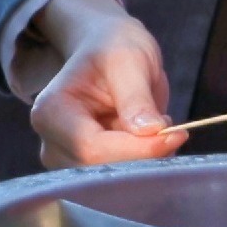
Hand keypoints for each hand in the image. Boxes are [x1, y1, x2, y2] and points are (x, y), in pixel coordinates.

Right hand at [19, 0, 180, 165]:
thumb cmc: (113, 48)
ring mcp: (68, 161)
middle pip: (101, 169)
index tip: (175, 134)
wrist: (108, 49)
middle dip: (143, 155)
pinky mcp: (89, 171)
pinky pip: (122, 179)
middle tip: (171, 128)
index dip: (136, 148)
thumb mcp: (129, 59)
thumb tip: (150, 131)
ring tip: (157, 125)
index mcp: (51, 113)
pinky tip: (151, 138)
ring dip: (146, 160)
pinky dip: (145, 163)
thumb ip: (136, 96)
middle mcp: (52, 144)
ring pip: (114, 179)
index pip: (91, 148)